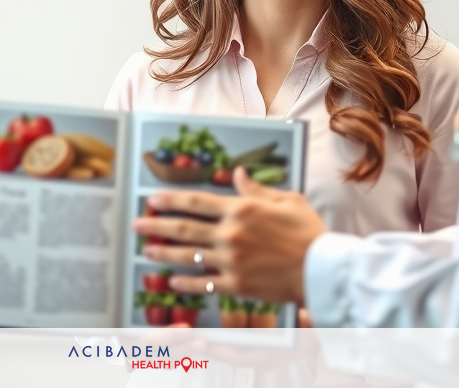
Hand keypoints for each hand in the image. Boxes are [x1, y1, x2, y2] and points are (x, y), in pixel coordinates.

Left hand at [131, 167, 326, 304]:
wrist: (322, 268)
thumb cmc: (308, 232)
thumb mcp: (286, 200)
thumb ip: (256, 189)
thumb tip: (237, 174)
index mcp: (240, 209)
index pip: (196, 202)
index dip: (170, 200)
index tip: (152, 199)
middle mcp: (230, 234)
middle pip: (183, 228)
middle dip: (156, 226)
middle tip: (136, 225)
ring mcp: (230, 260)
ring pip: (188, 256)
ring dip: (163, 253)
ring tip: (146, 252)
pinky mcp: (236, 284)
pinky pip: (203, 284)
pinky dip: (185, 283)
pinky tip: (171, 281)